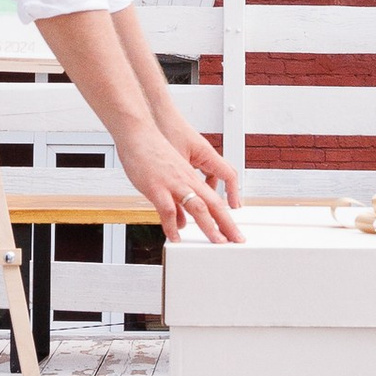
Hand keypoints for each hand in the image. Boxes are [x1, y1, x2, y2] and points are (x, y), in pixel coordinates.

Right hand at [118, 119, 244, 243]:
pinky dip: (172, 225)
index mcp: (192, 179)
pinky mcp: (157, 187)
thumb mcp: (169, 178)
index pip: (216, 201)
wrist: (138, 134)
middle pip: (214, 205)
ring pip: (198, 207)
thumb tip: (182, 223)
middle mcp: (187, 181)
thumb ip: (177, 202)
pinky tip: (175, 236)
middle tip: (237, 240)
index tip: (234, 233)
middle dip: (227, 225)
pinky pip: (168, 210)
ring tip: (217, 242)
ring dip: (209, 226)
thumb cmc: (151, 154)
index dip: (227, 218)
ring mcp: (173, 184)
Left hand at [168, 119, 241, 208]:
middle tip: (226, 208)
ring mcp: (198, 152)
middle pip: (224, 175)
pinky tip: (188, 188)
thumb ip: (181, 185)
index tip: (234, 206)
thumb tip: (181, 206)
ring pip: (210, 173)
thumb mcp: (176, 163)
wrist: (158, 114)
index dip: (233, 192)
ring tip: (205, 202)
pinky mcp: (189, 152)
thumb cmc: (167, 130)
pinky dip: (198, 181)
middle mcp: (206, 153)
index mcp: (207, 154)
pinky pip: (200, 169)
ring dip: (210, 188)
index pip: (229, 175)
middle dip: (226, 192)